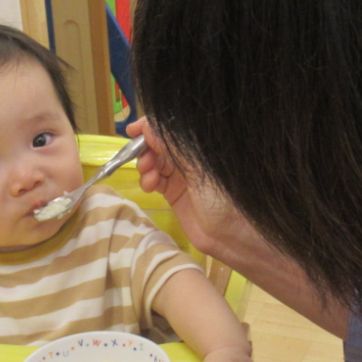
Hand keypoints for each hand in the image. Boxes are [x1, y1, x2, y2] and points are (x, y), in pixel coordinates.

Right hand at [125, 118, 262, 264]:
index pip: (170, 130)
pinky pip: (154, 180)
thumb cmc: (221, 197)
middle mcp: (188, 158)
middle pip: (158, 145)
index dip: (150, 128)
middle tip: (144, 161)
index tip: (132, 131)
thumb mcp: (198, 169)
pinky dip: (148, 181)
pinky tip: (150, 186)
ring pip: (154, 163)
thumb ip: (173, 147)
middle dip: (146, 149)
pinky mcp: (172, 193)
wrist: (229, 234)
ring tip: (149, 176)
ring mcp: (180, 175)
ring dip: (146, 166)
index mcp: (197, 147)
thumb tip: (149, 127)